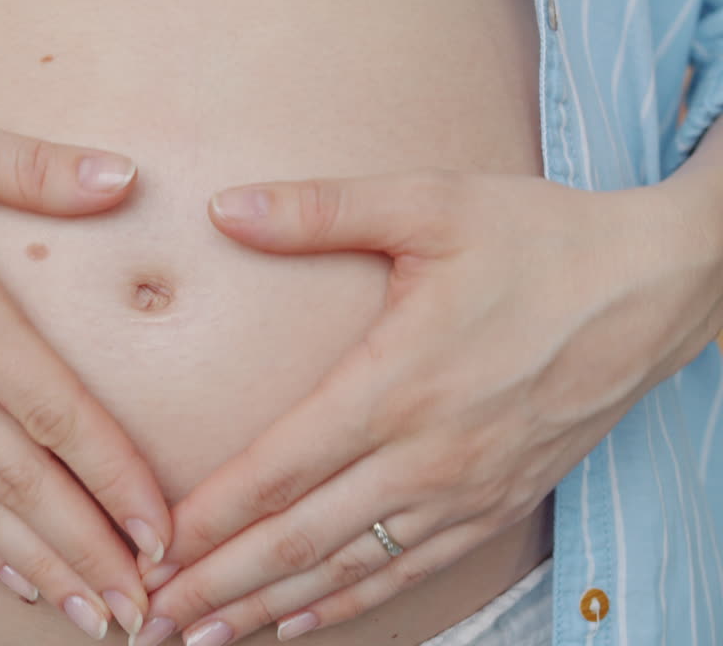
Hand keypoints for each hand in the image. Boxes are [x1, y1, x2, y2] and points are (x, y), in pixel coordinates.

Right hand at [0, 101, 169, 638]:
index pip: (51, 409)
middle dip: (88, 550)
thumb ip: (31, 167)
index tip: (161, 528)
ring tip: (92, 613)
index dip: (114, 476)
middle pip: (18, 481)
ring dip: (36, 566)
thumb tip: (125, 178)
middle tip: (145, 607)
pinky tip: (10, 577)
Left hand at [130, 171, 722, 644]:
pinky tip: (302, 619)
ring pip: (348, 567)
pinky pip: (410, 568)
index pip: (278, 470)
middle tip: (153, 619)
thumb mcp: (431, 203)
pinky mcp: (499, 503)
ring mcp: (466, 490)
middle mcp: (427, 454)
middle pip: (300, 538)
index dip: (208, 519)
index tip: (151, 550)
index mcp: (397, 384)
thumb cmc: (538, 240)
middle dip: (219, 583)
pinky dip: (350, 599)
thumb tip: (223, 207)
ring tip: (208, 636)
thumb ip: (320, 210)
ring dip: (271, 605)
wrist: (656, 286)